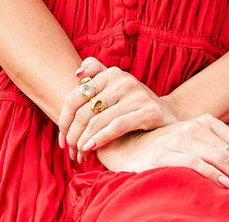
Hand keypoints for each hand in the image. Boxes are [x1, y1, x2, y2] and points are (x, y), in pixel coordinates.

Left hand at [59, 57, 177, 159]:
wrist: (166, 115)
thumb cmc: (132, 104)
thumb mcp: (115, 86)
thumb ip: (96, 73)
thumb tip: (76, 73)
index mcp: (111, 73)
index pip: (75, 97)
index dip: (64, 120)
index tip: (62, 139)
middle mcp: (123, 80)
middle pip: (84, 111)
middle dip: (73, 136)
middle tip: (70, 152)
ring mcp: (137, 94)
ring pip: (97, 121)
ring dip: (84, 143)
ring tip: (80, 156)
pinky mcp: (148, 111)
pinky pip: (116, 127)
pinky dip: (100, 139)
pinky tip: (91, 149)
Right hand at [95, 117, 228, 206]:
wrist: (127, 147)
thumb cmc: (164, 147)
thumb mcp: (193, 138)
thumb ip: (217, 138)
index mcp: (204, 122)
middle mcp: (194, 127)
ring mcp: (179, 138)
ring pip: (220, 158)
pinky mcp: (165, 153)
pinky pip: (197, 164)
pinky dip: (215, 176)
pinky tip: (228, 188)